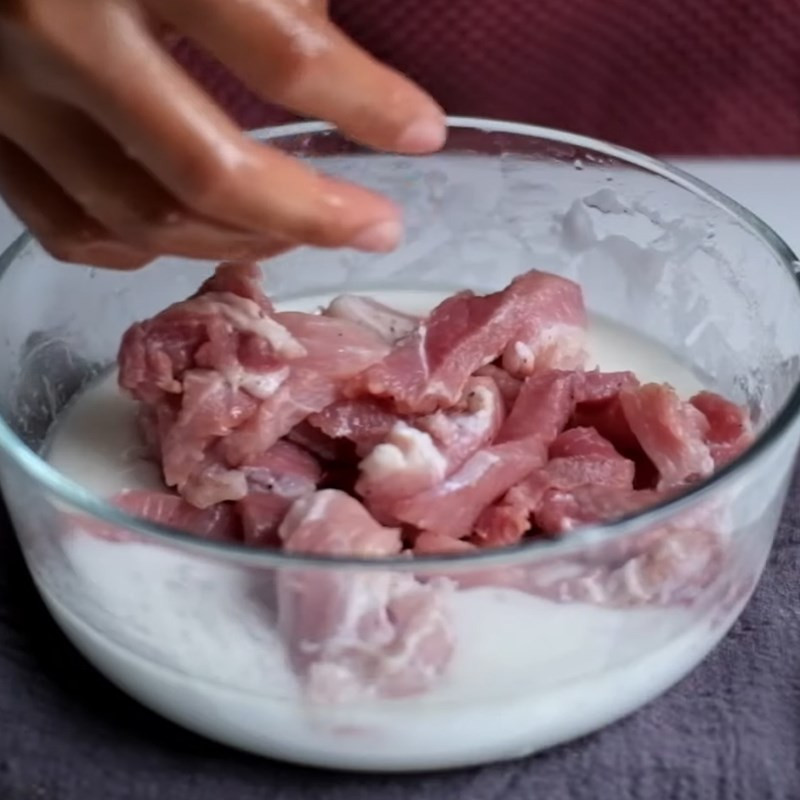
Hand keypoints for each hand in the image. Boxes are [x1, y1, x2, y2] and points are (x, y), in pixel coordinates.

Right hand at [0, 0, 445, 267]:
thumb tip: (333, 55)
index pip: (280, 52)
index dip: (368, 103)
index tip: (423, 134)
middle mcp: (58, 29)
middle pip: (210, 173)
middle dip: (313, 216)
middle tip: (379, 229)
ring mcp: (8, 94)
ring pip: (145, 217)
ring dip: (240, 239)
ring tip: (298, 233)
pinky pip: (70, 228)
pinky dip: (146, 249)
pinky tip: (199, 236)